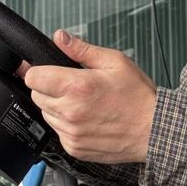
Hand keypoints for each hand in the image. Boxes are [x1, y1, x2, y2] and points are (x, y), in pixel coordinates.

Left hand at [23, 30, 156, 162]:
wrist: (154, 130)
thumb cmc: (138, 97)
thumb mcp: (114, 62)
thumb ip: (82, 50)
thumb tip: (60, 37)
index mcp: (77, 86)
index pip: (33, 77)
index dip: (39, 71)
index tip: (46, 70)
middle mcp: (70, 112)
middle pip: (36, 95)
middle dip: (49, 88)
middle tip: (73, 86)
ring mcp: (71, 133)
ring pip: (46, 114)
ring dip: (57, 107)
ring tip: (83, 103)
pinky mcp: (74, 148)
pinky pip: (58, 132)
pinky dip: (67, 125)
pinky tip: (87, 119)